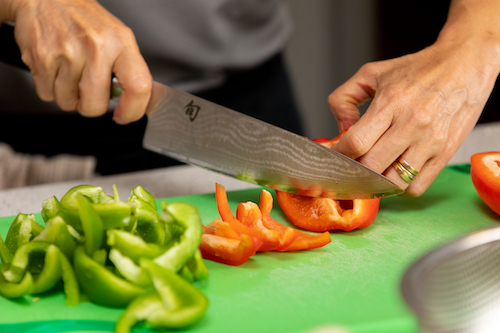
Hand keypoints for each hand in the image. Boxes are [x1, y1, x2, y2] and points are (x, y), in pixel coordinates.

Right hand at [3, 0, 151, 123]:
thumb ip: (129, 70)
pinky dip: (50, 88)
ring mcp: (67, 54)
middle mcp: (96, 48)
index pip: (138, 86)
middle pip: (95, 106)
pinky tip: (56, 68)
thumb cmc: (85, 20)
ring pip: (68, 103)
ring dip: (69, 95)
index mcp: (121, 42)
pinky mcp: (42, 58)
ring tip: (70, 72)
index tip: (125, 115)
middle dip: (91, 104)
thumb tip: (136, 103)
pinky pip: (47, 95)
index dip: (133, 110)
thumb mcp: (118, 37)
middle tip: (89, 88)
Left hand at [328, 13, 499, 195]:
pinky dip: (401, 187)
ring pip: (393, 182)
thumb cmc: (419, 69)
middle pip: (371, 166)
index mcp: (391, 101)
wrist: (465, 63)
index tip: (335, 155)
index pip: (356, 142)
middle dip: (354, 170)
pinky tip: (395, 172)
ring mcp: (431, 141)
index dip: (339, 154)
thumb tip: (340, 130)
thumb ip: (344, 99)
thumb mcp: (372, 72)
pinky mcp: (446, 153)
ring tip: (373, 171)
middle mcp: (412, 123)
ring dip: (377, 182)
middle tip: (350, 166)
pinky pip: (417, 186)